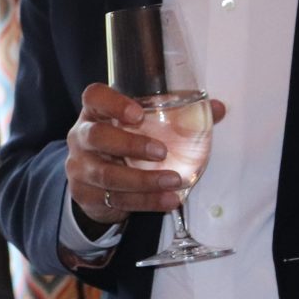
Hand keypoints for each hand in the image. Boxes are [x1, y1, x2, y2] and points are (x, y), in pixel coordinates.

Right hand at [65, 83, 227, 226]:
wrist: (95, 181)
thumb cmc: (122, 143)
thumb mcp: (142, 126)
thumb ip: (178, 115)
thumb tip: (218, 108)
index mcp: (95, 112)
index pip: (94, 97)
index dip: (113, 103)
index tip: (138, 113)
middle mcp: (81, 137)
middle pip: (96, 136)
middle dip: (130, 144)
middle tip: (162, 152)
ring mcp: (80, 167)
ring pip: (107, 175)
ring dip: (144, 180)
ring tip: (174, 181)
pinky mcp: (86, 194)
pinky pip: (116, 200)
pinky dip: (146, 201)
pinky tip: (169, 199)